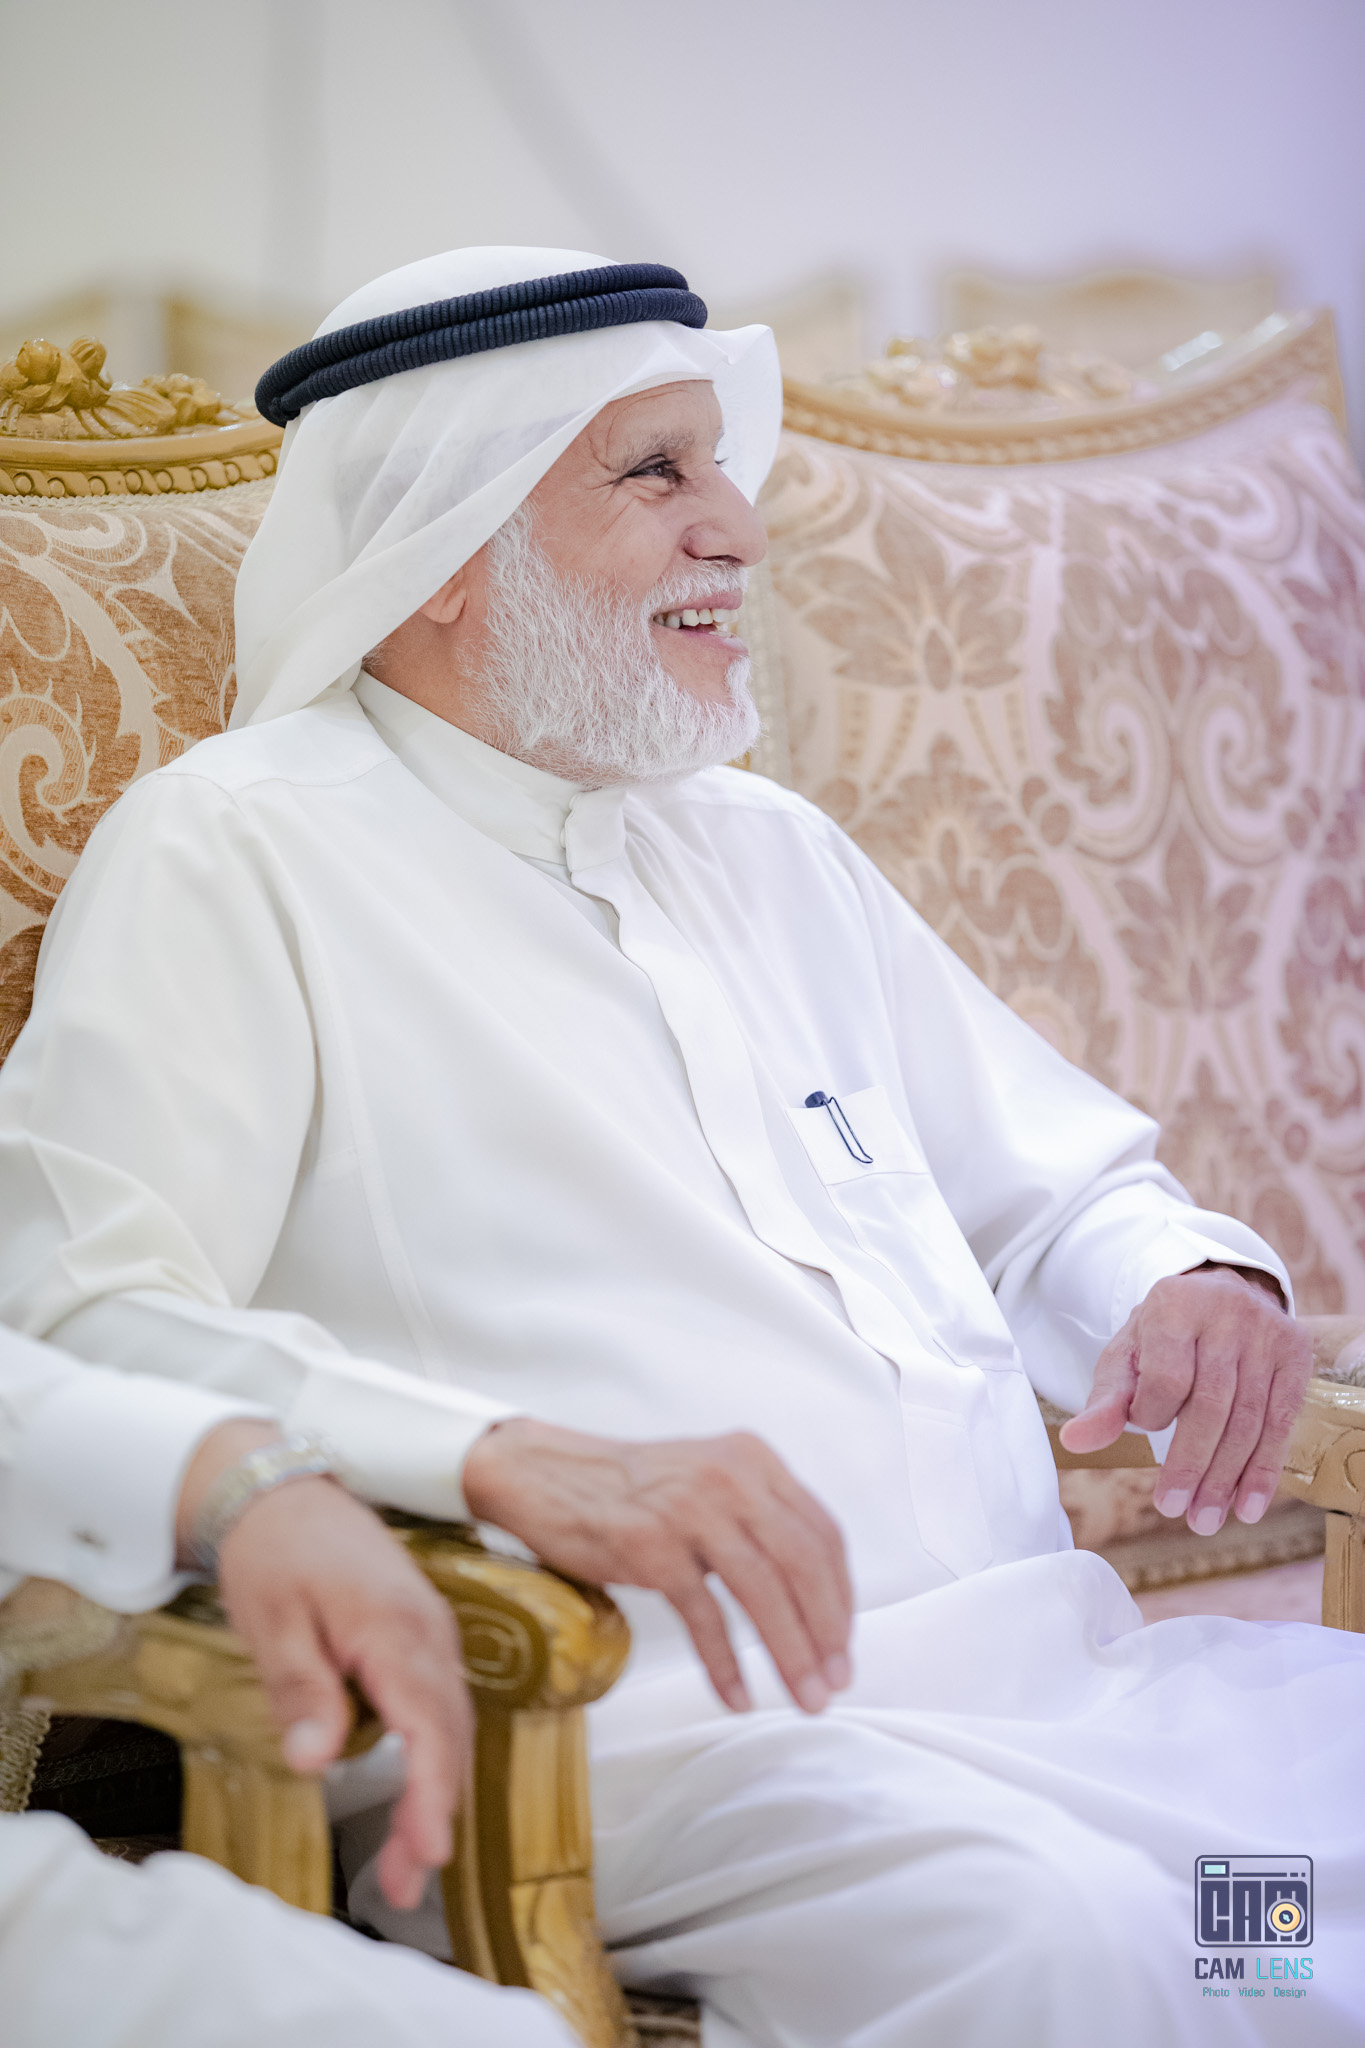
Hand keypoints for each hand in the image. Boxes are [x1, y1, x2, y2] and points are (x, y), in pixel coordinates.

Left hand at [176, 1421, 470, 1910]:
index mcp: (394, 1628)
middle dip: (436, 1813)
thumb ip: (302, 1692)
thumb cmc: (275, 1552)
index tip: (428, 1852)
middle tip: (408, 1884)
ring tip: (408, 1858)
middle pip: (450, 1735)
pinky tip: (413, 1789)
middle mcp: (428, 1631)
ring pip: (450, 1723)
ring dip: (436, 1790)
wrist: (281, 1490)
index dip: (431, 1795)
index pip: (429, 1727)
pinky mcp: (421, 1634)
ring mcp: (432, 1630)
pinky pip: (440, 1703)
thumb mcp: (273, 1624)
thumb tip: (319, 1763)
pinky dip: (433, 1754)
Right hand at [462, 1418, 852, 1714]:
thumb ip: (757, 1518)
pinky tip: (738, 1696)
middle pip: (803, 1564)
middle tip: (835, 1682)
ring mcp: (690, 1510)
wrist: (546, 1473)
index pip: (821, 1533)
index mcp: (754, 1460)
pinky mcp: (650, 1546)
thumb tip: (810, 1597)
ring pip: (763, 1591)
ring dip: (791, 1654)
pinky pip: (705, 1616)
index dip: (841, 1595)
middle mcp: (730, 1477)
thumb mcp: (708, 1480)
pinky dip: (726, 1663)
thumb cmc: (632, 1489)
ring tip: (805, 1698)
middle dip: (827, 1632)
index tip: (843, 1642)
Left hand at [1058, 1265, 1311, 1533]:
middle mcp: (1227, 1313)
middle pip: (1211, 1405)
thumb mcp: (1126, 1357)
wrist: (1218, 1295)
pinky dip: (1263, 1470)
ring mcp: (1267, 1333)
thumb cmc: (1163, 1336)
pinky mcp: (1296, 1354)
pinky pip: (1282, 1423)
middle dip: (1192, 1465)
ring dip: (1226, 1478)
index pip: (1168, 1378)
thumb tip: (1074, 1441)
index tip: (1145, 1430)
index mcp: (1175, 1305)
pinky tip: (1246, 1506)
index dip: (1154, 1415)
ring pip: (1249, 1420)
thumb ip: (1105, 1400)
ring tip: (1204, 1519)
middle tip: (1174, 1511)